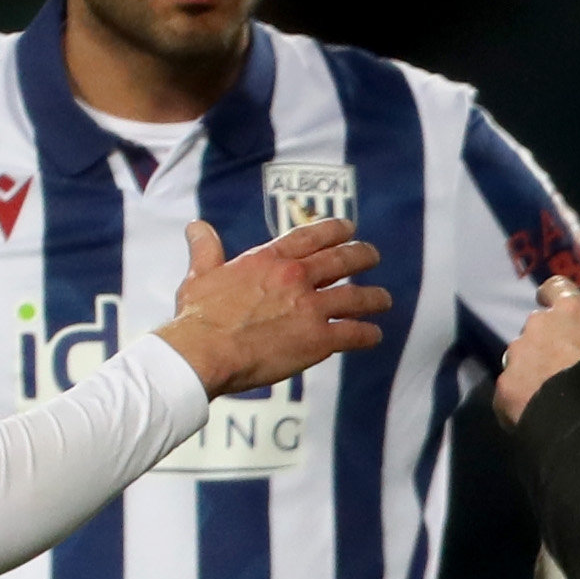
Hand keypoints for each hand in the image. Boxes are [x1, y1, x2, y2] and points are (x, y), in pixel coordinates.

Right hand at [155, 217, 390, 395]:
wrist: (204, 352)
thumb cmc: (198, 317)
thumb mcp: (199, 275)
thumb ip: (205, 249)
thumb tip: (195, 226)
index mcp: (269, 259)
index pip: (310, 236)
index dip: (334, 230)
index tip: (349, 228)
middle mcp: (295, 277)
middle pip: (341, 261)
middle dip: (362, 256)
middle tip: (373, 256)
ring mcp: (310, 307)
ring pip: (356, 297)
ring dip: (374, 297)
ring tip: (384, 299)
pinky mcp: (318, 339)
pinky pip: (354, 333)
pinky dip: (368, 334)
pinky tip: (375, 336)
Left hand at [493, 275, 579, 421]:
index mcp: (569, 309)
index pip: (554, 287)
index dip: (554, 295)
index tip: (557, 306)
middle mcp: (537, 325)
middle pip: (537, 327)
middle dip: (547, 341)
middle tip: (565, 365)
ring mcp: (518, 355)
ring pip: (521, 356)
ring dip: (532, 367)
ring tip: (550, 392)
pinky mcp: (505, 386)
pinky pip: (511, 389)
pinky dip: (521, 397)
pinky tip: (535, 411)